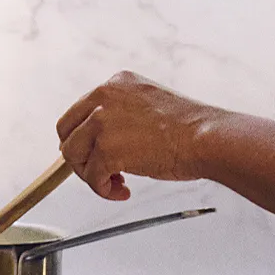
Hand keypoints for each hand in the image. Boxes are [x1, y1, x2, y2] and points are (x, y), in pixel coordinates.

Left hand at [56, 71, 240, 199]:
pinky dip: (104, 190)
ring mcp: (102, 123)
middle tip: (101, 171)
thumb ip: (122, 113)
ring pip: (73, 155)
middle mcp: (103, 98)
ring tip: (116, 183)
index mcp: (114, 84)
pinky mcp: (107, 149)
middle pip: (66, 132)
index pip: (79, 112)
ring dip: (91, 175)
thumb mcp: (148, 104)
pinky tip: (123, 191)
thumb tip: (104, 138)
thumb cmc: (190, 128)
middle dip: (80, 156)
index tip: (97, 153)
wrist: (207, 138)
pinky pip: (92, 177)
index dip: (85, 139)